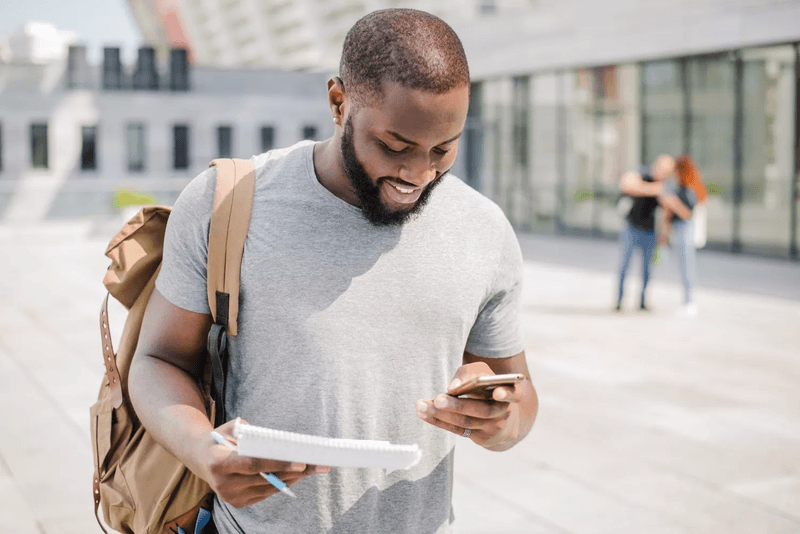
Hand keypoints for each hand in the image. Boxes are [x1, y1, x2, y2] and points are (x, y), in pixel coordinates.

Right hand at [199, 418, 329, 507]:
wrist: (199, 457)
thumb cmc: (221, 438)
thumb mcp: (233, 428)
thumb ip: (254, 435)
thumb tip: (283, 442)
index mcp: (220, 463)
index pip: (254, 465)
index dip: (278, 464)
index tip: (301, 463)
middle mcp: (224, 484)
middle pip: (267, 479)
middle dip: (295, 472)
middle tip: (319, 464)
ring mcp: (230, 497)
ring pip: (269, 488)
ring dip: (293, 479)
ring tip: (313, 468)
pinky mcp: (237, 503)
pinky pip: (265, 494)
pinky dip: (282, 484)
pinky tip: (297, 475)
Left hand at [415, 362, 523, 449]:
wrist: (501, 418)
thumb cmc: (487, 389)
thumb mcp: (483, 374)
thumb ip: (470, 373)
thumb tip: (453, 387)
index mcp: (511, 393)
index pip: (513, 394)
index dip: (506, 393)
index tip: (497, 392)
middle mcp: (504, 412)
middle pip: (482, 410)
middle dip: (458, 405)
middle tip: (438, 399)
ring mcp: (492, 428)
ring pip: (466, 422)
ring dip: (441, 414)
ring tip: (421, 405)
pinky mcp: (480, 438)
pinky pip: (457, 430)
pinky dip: (438, 421)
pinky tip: (423, 413)